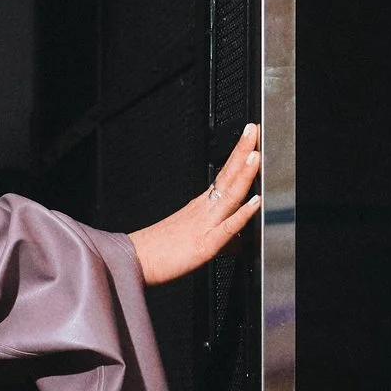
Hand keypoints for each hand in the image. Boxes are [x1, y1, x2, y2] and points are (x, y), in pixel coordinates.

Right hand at [128, 125, 261, 284]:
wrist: (135, 263)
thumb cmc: (160, 252)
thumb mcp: (196, 242)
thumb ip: (221, 239)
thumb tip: (237, 242)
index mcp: (201, 206)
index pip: (225, 175)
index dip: (238, 155)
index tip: (249, 137)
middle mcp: (204, 209)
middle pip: (228, 176)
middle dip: (243, 151)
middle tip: (254, 128)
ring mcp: (205, 224)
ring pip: (230, 195)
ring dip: (244, 173)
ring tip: (255, 153)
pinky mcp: (205, 245)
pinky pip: (227, 227)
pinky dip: (242, 213)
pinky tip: (255, 202)